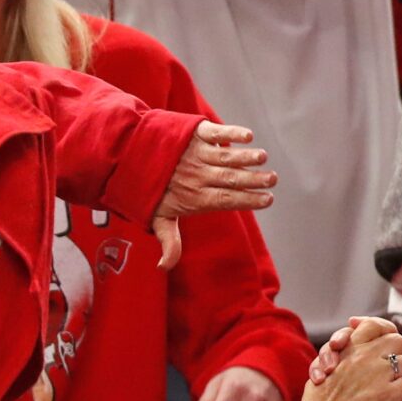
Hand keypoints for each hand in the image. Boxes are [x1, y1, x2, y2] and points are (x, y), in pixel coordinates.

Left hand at [153, 121, 273, 271]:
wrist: (128, 157)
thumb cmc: (148, 191)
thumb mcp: (157, 218)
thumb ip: (169, 241)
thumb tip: (164, 267)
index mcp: (193, 197)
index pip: (225, 199)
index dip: (247, 199)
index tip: (268, 199)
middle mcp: (196, 175)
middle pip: (229, 178)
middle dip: (253, 179)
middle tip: (273, 179)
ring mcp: (196, 153)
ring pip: (226, 156)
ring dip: (246, 157)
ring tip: (263, 158)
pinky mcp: (196, 134)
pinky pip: (217, 133)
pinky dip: (232, 133)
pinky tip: (247, 136)